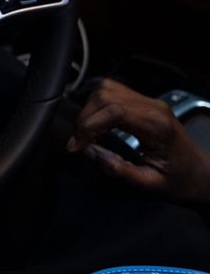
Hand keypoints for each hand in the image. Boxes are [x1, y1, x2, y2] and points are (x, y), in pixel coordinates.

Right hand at [68, 78, 209, 206]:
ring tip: (87, 134)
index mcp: (157, 126)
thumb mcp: (149, 184)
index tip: (77, 146)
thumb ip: (119, 170)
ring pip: (108, 88)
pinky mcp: (145, 102)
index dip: (88, 125)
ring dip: (90, 110)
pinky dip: (98, 106)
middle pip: (107, 95)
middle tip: (79, 143)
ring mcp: (150, 101)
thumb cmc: (178, 181)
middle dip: (86, 118)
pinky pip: (114, 92)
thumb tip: (91, 153)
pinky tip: (97, 125)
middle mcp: (154, 107)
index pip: (115, 110)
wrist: (199, 174)